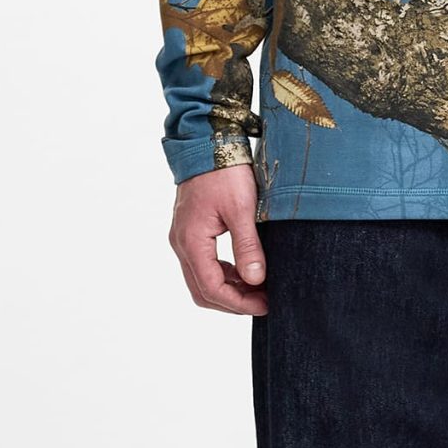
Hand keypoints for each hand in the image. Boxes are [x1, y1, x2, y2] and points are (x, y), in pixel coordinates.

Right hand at [168, 162, 268, 315]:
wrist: (208, 142)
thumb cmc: (224, 172)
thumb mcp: (242, 209)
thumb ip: (247, 246)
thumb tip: (255, 280)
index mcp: (191, 241)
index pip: (211, 288)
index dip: (239, 303)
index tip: (265, 305)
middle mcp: (182, 243)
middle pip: (202, 290)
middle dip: (233, 302)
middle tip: (264, 302)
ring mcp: (184, 238)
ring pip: (202, 279)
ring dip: (229, 289)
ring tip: (259, 288)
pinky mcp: (190, 231)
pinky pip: (203, 264)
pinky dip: (224, 274)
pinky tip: (246, 271)